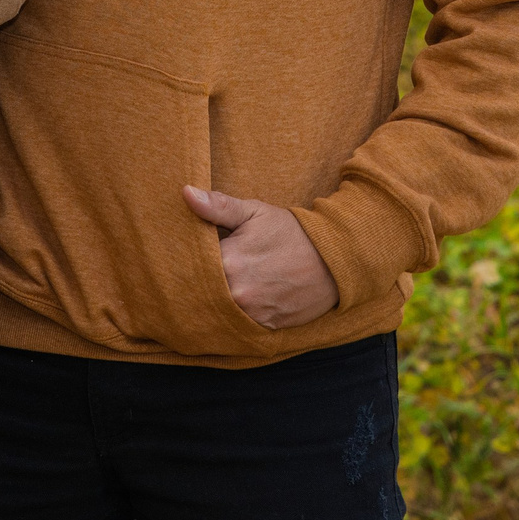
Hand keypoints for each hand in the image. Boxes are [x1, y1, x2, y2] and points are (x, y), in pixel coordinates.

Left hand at [182, 185, 340, 330]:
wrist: (334, 260)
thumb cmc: (291, 232)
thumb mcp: (255, 212)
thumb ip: (218, 206)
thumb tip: (186, 193)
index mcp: (230, 261)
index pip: (191, 266)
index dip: (188, 261)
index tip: (184, 256)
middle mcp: (238, 292)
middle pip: (202, 291)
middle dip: (198, 282)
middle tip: (198, 273)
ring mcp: (252, 313)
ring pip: (218, 310)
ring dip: (215, 300)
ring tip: (220, 286)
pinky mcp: (265, 326)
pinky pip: (238, 324)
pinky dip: (234, 315)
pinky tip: (237, 301)